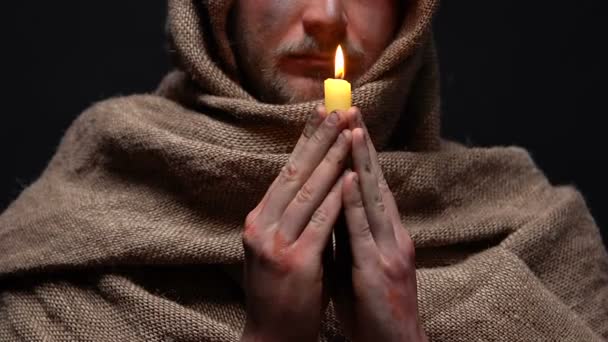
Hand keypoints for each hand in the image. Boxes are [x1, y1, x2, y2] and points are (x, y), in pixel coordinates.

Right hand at [241, 106, 352, 341]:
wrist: (271, 336)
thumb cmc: (282, 290)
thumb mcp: (279, 246)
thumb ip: (291, 216)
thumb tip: (315, 181)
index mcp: (259, 219)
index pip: (287, 171)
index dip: (306, 140)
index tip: (323, 112)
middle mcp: (261, 225)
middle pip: (295, 173)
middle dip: (319, 138)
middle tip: (338, 107)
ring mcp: (275, 244)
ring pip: (308, 192)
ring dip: (331, 158)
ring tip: (347, 130)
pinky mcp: (294, 262)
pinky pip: (320, 222)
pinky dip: (336, 197)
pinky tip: (350, 175)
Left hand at [334, 108, 426, 341]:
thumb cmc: (372, 307)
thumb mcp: (358, 263)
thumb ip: (347, 233)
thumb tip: (329, 203)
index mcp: (385, 233)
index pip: (369, 183)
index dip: (358, 152)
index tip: (345, 121)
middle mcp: (392, 234)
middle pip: (375, 181)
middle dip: (361, 144)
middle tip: (350, 108)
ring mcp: (389, 250)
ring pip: (374, 198)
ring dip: (363, 162)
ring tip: (352, 129)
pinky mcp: (380, 270)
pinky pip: (366, 232)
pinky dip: (358, 203)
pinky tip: (351, 179)